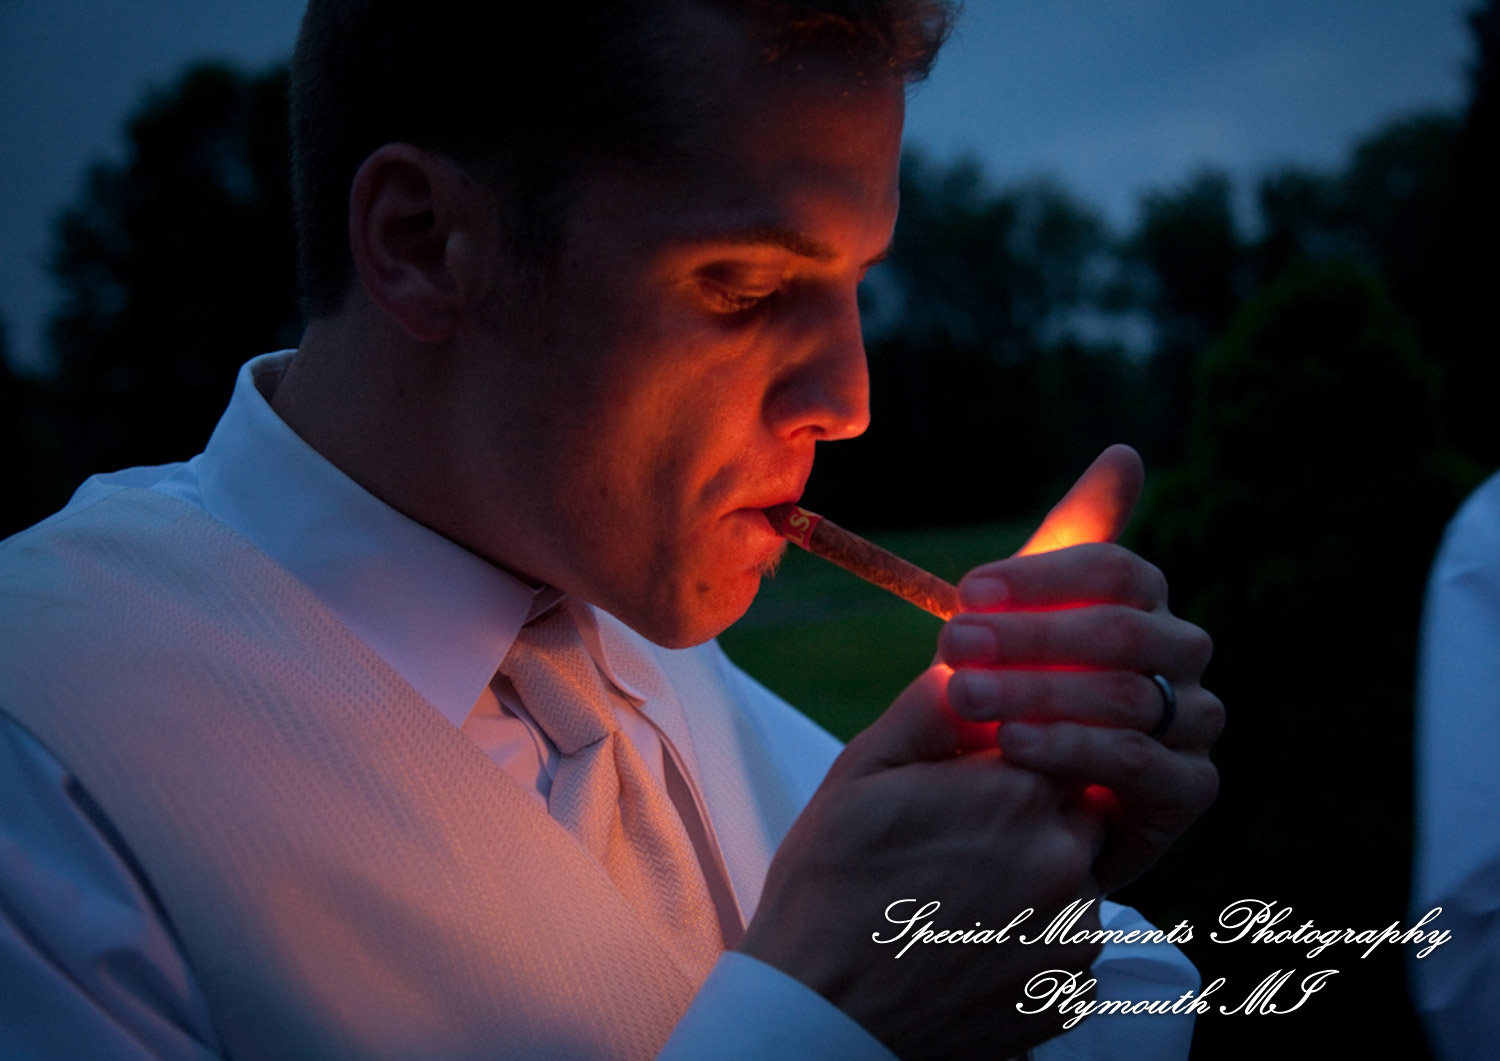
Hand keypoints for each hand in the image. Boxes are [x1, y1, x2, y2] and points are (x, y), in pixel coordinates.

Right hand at [740, 665, 1106, 1059]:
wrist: (820, 1016)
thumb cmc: (829, 884)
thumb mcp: (862, 772)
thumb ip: (931, 706)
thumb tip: (970, 659)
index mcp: (1016, 791)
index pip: (1059, 736)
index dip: (1015, 749)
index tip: (977, 769)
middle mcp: (1065, 859)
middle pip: (1077, 803)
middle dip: (1030, 809)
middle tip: (960, 835)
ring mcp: (1075, 934)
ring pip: (1078, 876)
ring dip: (1036, 875)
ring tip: (958, 894)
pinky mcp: (1071, 994)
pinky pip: (1071, 944)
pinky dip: (1034, 938)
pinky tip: (971, 939)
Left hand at [938, 445, 1222, 891]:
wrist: (1003, 813)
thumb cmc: (1011, 701)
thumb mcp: (1017, 625)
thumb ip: (1062, 548)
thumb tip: (1126, 454)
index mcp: (1145, 607)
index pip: (1118, 570)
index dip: (1043, 578)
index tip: (968, 592)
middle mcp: (1180, 659)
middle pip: (1124, 629)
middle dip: (1030, 636)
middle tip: (955, 647)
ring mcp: (1193, 725)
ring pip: (1127, 694)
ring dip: (1037, 690)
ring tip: (965, 696)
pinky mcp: (1187, 790)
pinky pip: (1137, 761)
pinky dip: (1068, 747)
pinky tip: (1011, 745)